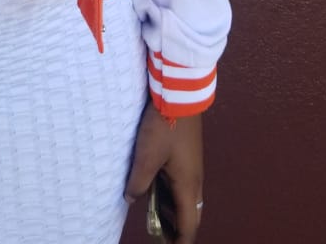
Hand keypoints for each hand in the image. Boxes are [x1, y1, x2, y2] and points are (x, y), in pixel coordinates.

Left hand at [124, 101, 203, 242]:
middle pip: (189, 215)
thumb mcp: (146, 157)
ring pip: (185, 199)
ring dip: (173, 211)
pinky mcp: (187, 156)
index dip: (179, 242)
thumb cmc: (164, 127)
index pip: (188, 226)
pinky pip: (181, 184)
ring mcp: (192, 167)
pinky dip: (171, 194)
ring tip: (155, 217)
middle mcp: (194, 181)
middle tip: (160, 237)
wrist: (179, 96)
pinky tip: (155, 189)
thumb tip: (131, 199)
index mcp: (188, 186)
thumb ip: (138, 182)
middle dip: (176, 229)